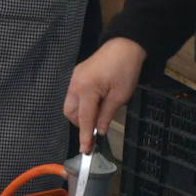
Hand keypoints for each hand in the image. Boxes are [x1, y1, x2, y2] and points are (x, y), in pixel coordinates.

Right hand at [63, 37, 145, 153]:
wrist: (124, 45)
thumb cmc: (125, 68)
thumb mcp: (120, 95)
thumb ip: (107, 115)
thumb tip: (99, 130)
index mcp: (87, 88)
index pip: (84, 119)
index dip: (85, 136)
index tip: (85, 150)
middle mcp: (76, 83)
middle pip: (70, 113)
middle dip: (81, 124)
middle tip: (96, 129)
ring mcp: (74, 78)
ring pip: (70, 105)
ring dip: (81, 114)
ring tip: (98, 115)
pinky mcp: (77, 75)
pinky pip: (74, 95)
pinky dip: (82, 104)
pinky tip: (95, 104)